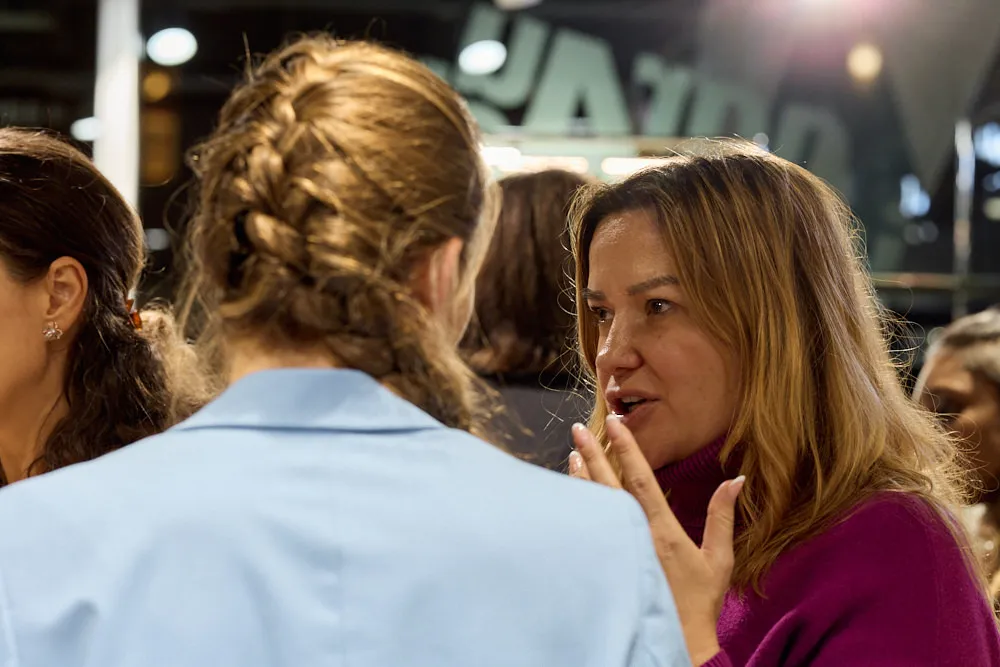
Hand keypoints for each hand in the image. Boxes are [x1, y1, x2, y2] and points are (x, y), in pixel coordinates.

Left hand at [568, 416, 743, 665]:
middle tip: (578, 428)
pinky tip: (572, 492)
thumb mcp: (719, 559)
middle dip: (593, 454)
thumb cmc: (699, 601)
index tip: (614, 422)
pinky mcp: (606, 564)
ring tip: (572, 453)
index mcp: (662, 530)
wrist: (677, 641)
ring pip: (594, 505)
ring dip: (582, 477)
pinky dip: (579, 505)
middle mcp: (635, 535)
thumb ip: (722, 517)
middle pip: (609, 486)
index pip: (641, 479)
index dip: (627, 448)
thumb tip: (735, 480)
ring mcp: (617, 550)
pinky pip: (588, 527)